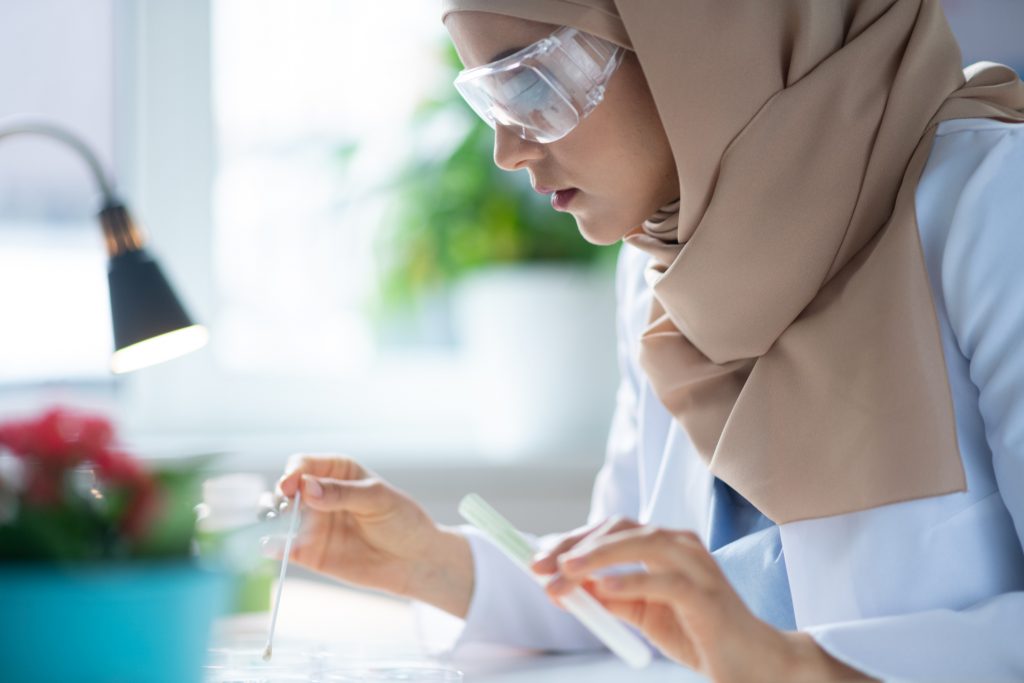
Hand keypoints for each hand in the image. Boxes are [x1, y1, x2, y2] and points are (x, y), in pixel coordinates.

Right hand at [276, 455, 473, 616]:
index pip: (304, 464)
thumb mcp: (378, 499)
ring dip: (269, 517)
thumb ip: (343, 493)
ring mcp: (312, 523)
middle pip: (285, 488)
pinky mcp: (309, 551)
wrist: (415, 559)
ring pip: (277, 516)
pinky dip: (273, 546)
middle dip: (279, 494)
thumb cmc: (402, 520)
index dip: (294, 472)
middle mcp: (318, 494)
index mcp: (337, 471)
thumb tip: (307, 488)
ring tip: (273, 523)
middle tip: (284, 505)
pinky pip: (284, 547)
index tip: (293, 484)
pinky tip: (271, 547)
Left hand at [533, 518, 873, 682]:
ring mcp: (696, 565)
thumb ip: (612, 598)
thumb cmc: (697, 633)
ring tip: (566, 571)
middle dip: (576, 546)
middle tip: (541, 568)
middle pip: (620, 529)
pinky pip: (665, 581)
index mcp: (664, 545)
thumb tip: (570, 588)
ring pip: (643, 543)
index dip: (571, 541)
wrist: (750, 663)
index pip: (611, 529)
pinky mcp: (706, 594)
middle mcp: (680, 545)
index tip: (537, 560)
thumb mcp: (644, 615)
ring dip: (598, 555)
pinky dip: (631, 581)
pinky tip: (602, 588)